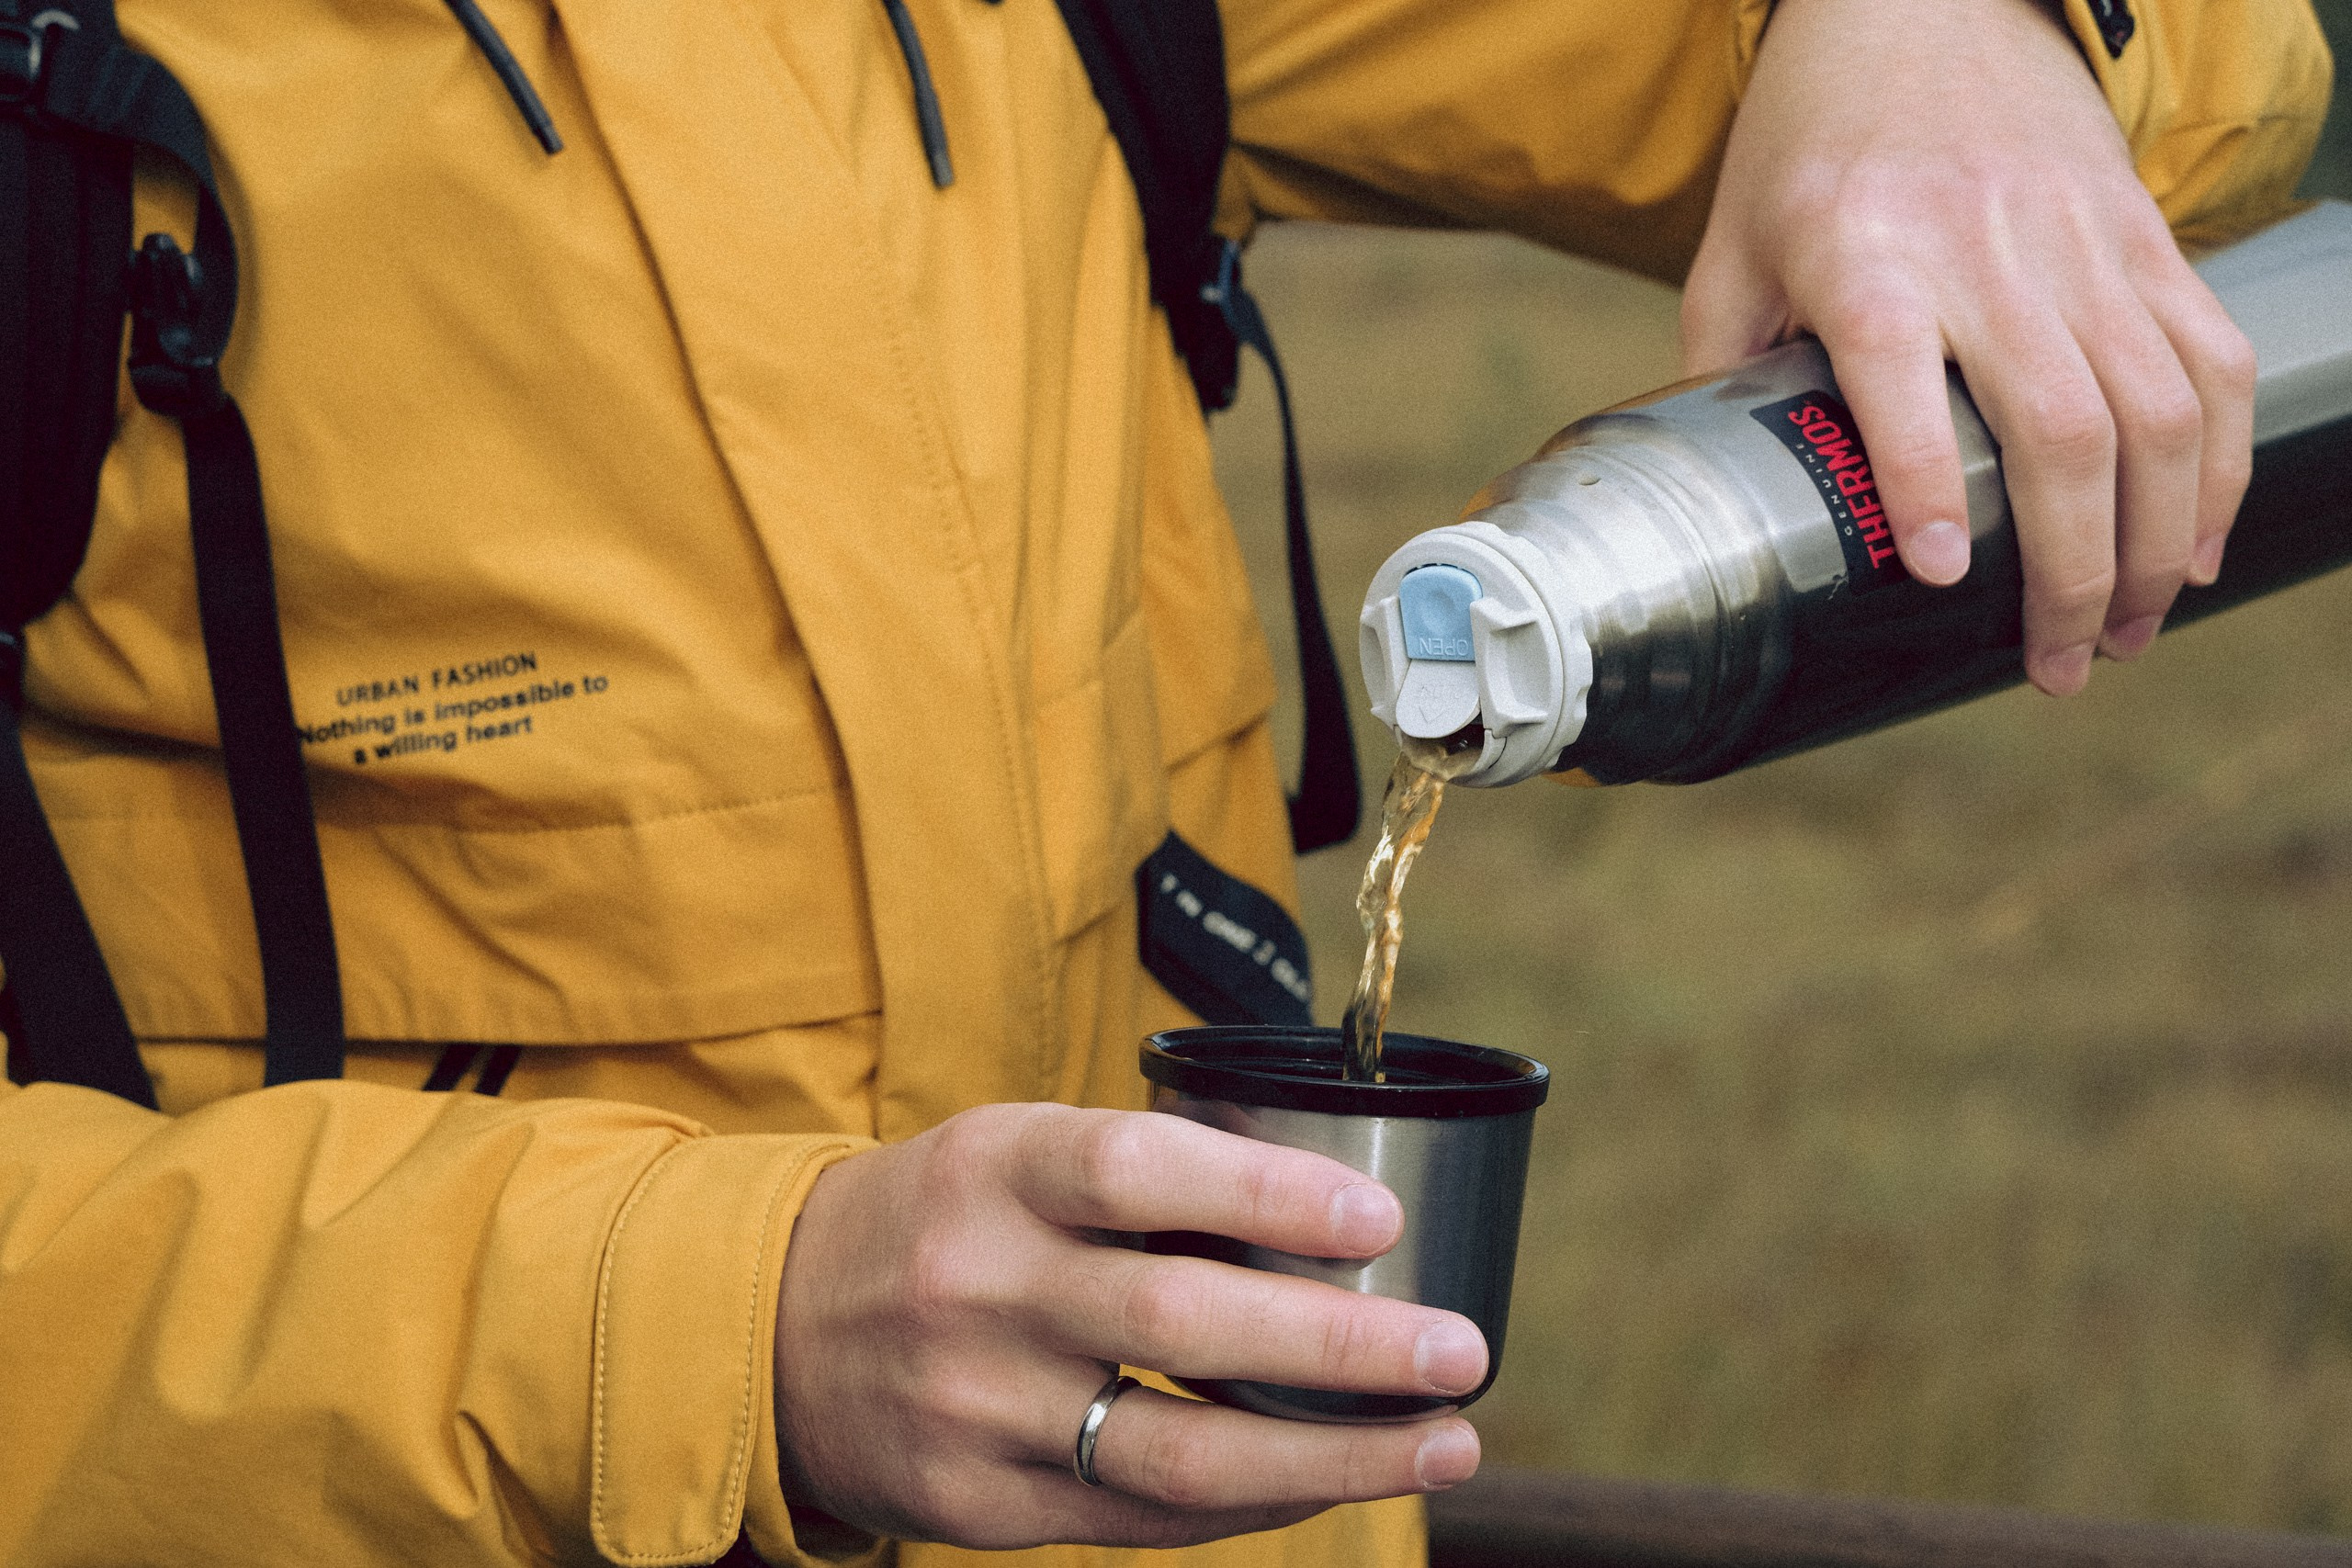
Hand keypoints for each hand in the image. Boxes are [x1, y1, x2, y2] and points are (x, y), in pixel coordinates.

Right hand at [772, 1103, 1485, 1549]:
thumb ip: (1145, 1176)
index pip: (1139, 1171)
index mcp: (995, 1169)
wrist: (765, 1327)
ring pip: (1176, 1449)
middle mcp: (978, 1285)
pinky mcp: (979, 1504)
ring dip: (1329, 1456)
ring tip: (1442, 1443)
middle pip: (1180, 1318)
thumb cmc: (942, 1219)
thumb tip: (1331, 1207)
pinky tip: (1334, 1482)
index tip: (1379, 1220)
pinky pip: (1141, 1517)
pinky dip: (1253, 1502)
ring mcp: (975, 1407)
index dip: (1268, 1194)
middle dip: (1340, 1344)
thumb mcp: (1011, 1153)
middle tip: (1461, 1350)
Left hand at [1682, 0, 2255, 694]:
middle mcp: (1984, 249)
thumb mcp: (1733, 247)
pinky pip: (2212, 362)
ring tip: (2123, 634)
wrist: (1925, 5)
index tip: (1940, 576)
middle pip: (2062, 428)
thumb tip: (1715, 504)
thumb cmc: (1812, 145)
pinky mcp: (2145, 240)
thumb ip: (1723, 372)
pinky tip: (2192, 547)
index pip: (1899, 371)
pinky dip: (2218, 467)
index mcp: (1862, 251)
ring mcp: (2080, 245)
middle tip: (2056, 668)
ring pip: (2158, 413)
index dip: (1926, 481)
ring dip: (2155, 543)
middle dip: (2070, 570)